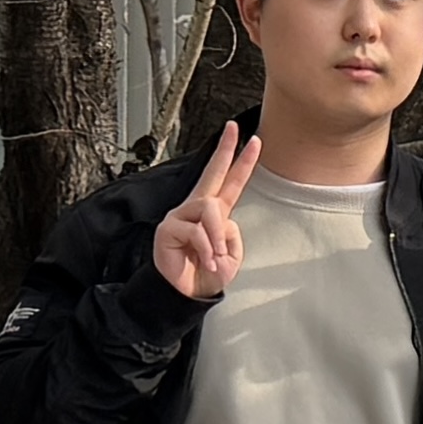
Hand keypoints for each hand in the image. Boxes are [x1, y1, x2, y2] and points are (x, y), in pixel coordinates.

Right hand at [152, 124, 260, 300]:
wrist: (187, 294)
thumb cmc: (208, 273)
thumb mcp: (230, 253)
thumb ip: (231, 232)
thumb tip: (221, 221)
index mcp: (216, 212)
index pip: (231, 181)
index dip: (242, 161)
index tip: (254, 139)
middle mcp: (197, 208)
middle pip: (213, 173)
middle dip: (225, 150)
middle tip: (235, 129)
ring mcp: (181, 216)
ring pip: (210, 209)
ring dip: (218, 237)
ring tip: (218, 258)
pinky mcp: (168, 228)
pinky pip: (197, 232)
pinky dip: (207, 249)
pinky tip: (207, 261)